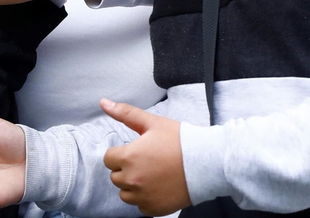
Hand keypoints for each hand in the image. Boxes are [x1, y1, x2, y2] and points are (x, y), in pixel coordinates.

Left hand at [102, 99, 190, 214]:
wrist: (207, 163)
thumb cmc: (180, 141)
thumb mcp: (152, 123)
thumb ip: (125, 113)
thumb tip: (103, 102)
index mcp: (128, 157)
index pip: (108, 159)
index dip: (121, 154)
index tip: (136, 151)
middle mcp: (132, 180)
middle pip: (115, 177)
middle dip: (126, 169)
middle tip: (146, 162)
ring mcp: (143, 197)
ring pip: (125, 194)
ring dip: (133, 186)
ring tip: (151, 175)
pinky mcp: (155, 209)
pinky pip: (140, 207)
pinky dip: (146, 199)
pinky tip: (158, 188)